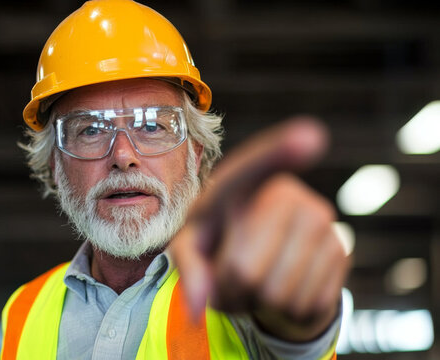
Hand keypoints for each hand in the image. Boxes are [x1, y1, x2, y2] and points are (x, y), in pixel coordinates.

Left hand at [170, 117, 350, 341]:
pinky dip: (286, 311)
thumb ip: (188, 271)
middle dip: (230, 289)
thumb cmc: (218, 247)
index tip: (310, 136)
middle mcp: (286, 192)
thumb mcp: (191, 250)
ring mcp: (321, 219)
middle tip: (232, 275)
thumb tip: (198, 306)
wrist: (261, 262)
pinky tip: (284, 289)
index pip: (254, 166)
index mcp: (239, 183)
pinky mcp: (343, 250)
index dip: (280, 151)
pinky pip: (306, 305)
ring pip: (276, 294)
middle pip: (244, 269)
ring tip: (257, 281)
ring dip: (257, 302)